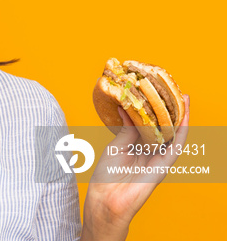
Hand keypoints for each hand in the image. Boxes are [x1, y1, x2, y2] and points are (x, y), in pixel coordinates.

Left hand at [81, 95, 189, 239]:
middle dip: (170, 111)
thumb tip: (126, 109)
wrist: (105, 200)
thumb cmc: (107, 177)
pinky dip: (181, 133)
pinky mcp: (162, 167)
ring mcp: (157, 159)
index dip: (154, 110)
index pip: (149, 124)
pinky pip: (175, 147)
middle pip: (163, 127)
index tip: (156, 93)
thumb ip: (126, 129)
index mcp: (137, 146)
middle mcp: (149, 152)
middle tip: (175, 91)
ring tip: (184, 100)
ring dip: (181, 118)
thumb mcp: (115, 147)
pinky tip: (184, 120)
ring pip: (173, 135)